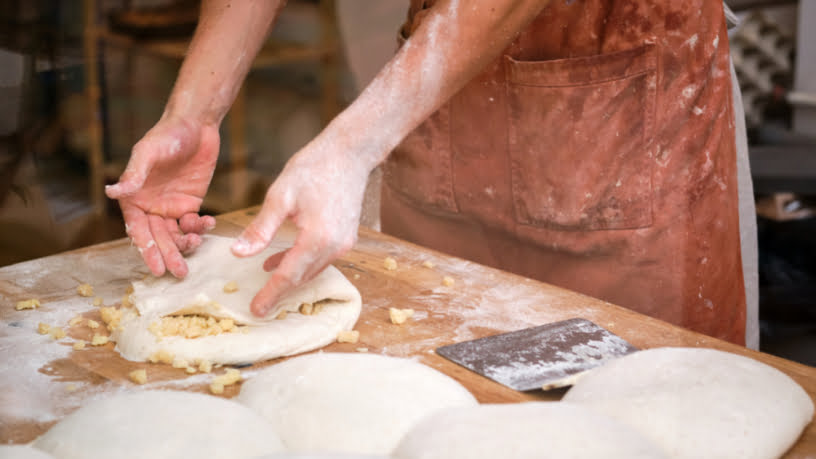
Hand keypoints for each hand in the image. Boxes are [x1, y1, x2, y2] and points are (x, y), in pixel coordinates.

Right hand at [105, 116, 219, 277]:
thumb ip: (134, 173)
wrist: (196, 125)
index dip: (147, 250)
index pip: (139, 230)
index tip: (156, 268)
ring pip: (177, 234)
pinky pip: (194, 223)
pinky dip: (201, 227)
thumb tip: (111, 191)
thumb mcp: (148, 152)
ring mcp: (172, 206)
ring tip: (195, 244)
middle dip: (169, 255)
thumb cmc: (167, 135)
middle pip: (159, 238)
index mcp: (134, 198)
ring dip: (186, 244)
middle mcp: (151, 206)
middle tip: (179, 273)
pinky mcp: (191, 202)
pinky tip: (208, 224)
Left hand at [231, 133, 370, 316]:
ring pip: (313, 270)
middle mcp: (335, 247)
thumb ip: (260, 229)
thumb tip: (238, 253)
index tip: (256, 311)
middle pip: (302, 278)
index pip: (289, 276)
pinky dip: (302, 264)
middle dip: (280, 292)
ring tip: (267, 280)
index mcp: (316, 239)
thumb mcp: (280, 196)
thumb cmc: (314, 168)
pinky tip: (282, 259)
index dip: (271, 295)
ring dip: (291, 277)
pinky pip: (321, 259)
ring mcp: (344, 243)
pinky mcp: (347, 237)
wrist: (350, 153)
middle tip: (260, 305)